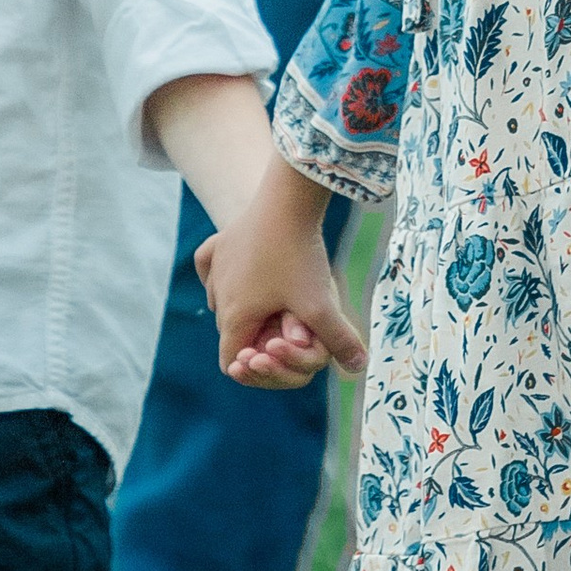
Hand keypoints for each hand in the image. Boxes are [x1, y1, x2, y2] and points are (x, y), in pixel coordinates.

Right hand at [196, 162, 368, 390]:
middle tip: (283, 332)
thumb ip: (339, 339)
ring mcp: (215, 268)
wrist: (286, 201)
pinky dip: (222, 277)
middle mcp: (217, 295)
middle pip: (229, 332)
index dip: (254, 369)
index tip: (277, 357)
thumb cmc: (299, 256)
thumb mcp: (321, 304)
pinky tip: (239, 276)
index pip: (231, 362)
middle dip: (253, 338)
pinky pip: (210, 269)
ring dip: (241, 309)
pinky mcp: (218, 244)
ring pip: (219, 301)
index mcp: (234, 317)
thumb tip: (361, 366)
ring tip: (271, 304)